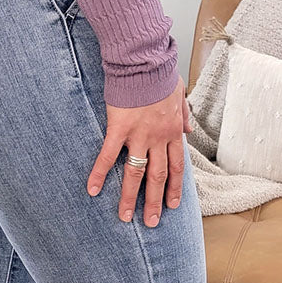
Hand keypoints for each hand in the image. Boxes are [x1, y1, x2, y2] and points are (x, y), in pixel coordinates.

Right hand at [86, 76, 186, 226]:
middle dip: (155, 202)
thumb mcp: (179, 94)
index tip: (173, 205)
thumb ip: (184, 115)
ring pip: (136, 173)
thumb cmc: (160, 73)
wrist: (145, 59)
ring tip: (125, 217)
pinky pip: (108, 156)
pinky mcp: (119, 128)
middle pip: (158, 177)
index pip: (176, 167)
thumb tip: (189, 131)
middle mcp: (158, 138)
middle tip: (152, 222)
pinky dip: (99, 174)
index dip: (175, 188)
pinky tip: (92, 190)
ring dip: (131, 198)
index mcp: (172, 131)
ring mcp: (138, 135)